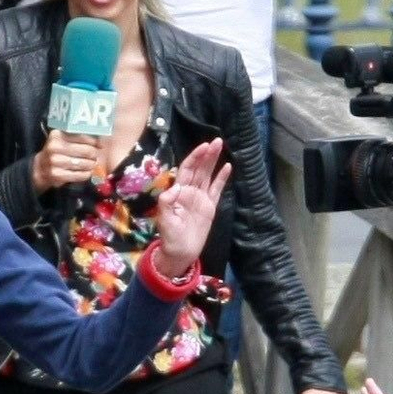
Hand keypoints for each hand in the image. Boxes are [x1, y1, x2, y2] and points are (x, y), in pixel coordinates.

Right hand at [33, 129, 105, 192]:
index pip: (82, 137)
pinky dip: (86, 174)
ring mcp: (55, 162)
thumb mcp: (61, 140)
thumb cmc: (56, 152)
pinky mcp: (57, 175)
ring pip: (84, 163)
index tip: (100, 145)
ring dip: (91, 165)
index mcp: (57, 135)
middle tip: (96, 156)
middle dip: (94, 154)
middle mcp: (55, 147)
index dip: (94, 141)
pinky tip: (87, 173)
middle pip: (86, 151)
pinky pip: (79, 175)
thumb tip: (99, 139)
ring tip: (92, 164)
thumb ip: (76, 137)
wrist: (40, 168)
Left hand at [152, 138, 230, 272]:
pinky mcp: (210, 206)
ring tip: (221, 146)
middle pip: (199, 168)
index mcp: (178, 192)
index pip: (187, 169)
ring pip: (208, 175)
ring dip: (214, 161)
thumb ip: (167, 202)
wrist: (181, 252)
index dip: (195, 157)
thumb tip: (175, 187)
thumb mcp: (165, 219)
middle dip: (207, 154)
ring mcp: (201, 198)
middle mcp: (190, 191)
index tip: (203, 146)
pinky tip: (227, 166)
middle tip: (217, 140)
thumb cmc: (170, 236)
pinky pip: (217, 189)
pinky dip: (222, 178)